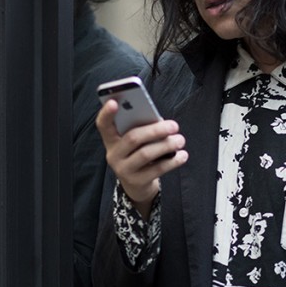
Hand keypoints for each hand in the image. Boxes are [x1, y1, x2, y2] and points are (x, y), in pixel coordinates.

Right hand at [95, 99, 187, 217]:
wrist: (138, 185)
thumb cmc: (139, 154)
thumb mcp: (136, 142)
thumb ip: (142, 129)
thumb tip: (159, 121)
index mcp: (111, 140)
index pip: (103, 125)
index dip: (106, 113)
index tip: (113, 102)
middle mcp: (114, 154)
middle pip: (132, 138)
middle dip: (155, 130)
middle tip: (174, 126)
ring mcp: (123, 169)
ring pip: (145, 154)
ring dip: (166, 145)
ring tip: (180, 140)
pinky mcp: (137, 181)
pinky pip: (157, 169)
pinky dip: (172, 161)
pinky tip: (182, 155)